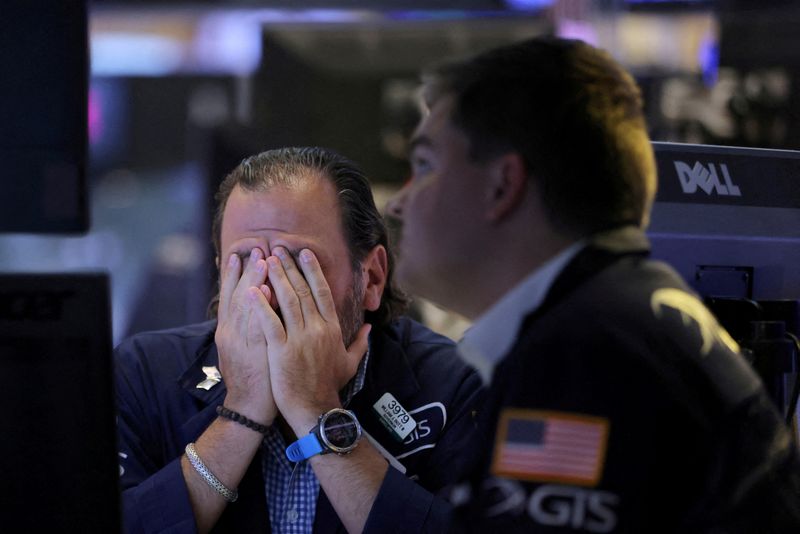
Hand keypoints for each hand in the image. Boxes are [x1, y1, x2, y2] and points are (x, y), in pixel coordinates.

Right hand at [215, 248, 276, 425]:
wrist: (248, 408)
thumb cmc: (251, 377)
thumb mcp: (241, 349)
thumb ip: (246, 325)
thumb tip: (257, 301)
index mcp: (226, 331)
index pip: (228, 297)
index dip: (232, 274)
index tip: (238, 253)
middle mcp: (230, 334)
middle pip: (237, 295)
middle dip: (246, 271)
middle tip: (256, 248)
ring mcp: (241, 343)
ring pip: (246, 307)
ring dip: (255, 282)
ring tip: (263, 260)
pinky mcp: (255, 353)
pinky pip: (259, 326)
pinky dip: (264, 308)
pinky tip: (270, 291)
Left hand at [248, 247, 369, 434]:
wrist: (316, 410)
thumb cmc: (330, 387)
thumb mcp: (350, 362)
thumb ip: (361, 342)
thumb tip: (370, 327)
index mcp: (332, 328)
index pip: (322, 292)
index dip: (312, 270)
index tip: (304, 253)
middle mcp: (317, 329)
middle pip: (302, 290)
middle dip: (289, 267)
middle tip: (278, 248)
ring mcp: (299, 339)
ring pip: (287, 301)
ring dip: (276, 278)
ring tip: (265, 260)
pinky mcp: (281, 351)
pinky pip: (270, 323)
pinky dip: (261, 305)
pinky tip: (252, 290)